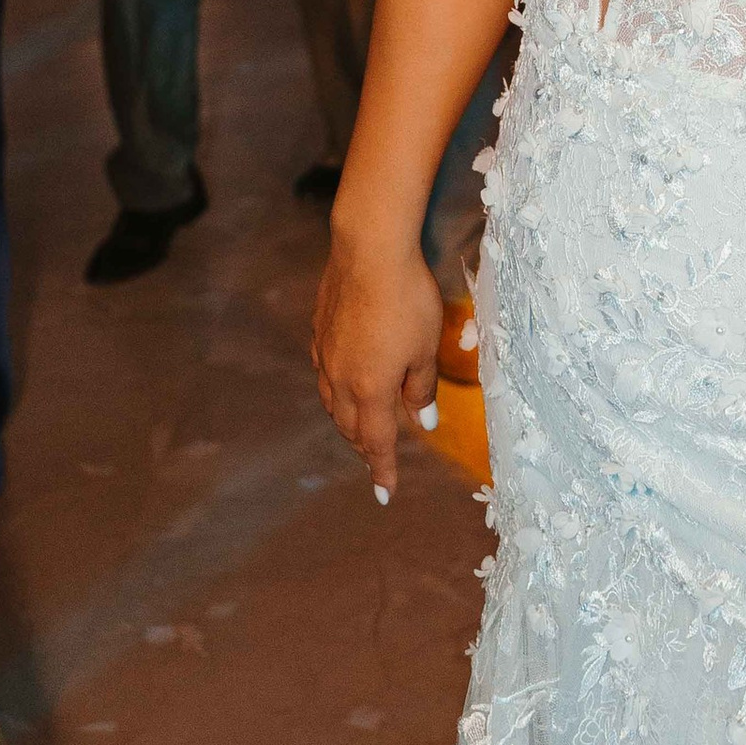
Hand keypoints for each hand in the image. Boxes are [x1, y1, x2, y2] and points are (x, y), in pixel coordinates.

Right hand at [311, 217, 442, 497]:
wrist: (369, 250)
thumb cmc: (407, 299)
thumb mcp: (426, 347)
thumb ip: (422, 388)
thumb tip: (423, 421)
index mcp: (371, 389)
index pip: (378, 441)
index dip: (383, 469)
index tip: (385, 494)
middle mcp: (341, 378)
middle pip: (350, 427)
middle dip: (365, 448)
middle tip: (377, 461)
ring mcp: (326, 354)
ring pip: (332, 402)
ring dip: (347, 422)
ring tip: (360, 429)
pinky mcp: (319, 330)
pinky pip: (325, 373)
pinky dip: (335, 390)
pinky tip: (342, 384)